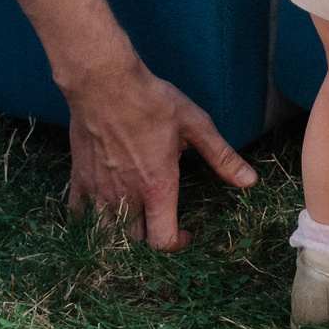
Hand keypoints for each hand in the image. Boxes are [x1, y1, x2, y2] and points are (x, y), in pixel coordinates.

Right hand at [63, 54, 258, 249]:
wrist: (104, 83)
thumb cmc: (152, 102)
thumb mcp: (196, 125)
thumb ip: (222, 157)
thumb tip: (250, 182)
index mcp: (157, 187)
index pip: (162, 242)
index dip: (176, 245)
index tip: (185, 232)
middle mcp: (126, 197)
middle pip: (134, 243)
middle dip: (150, 239)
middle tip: (161, 222)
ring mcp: (98, 191)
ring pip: (104, 235)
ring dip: (119, 235)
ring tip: (133, 221)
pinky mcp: (79, 180)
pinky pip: (77, 217)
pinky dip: (88, 222)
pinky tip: (100, 210)